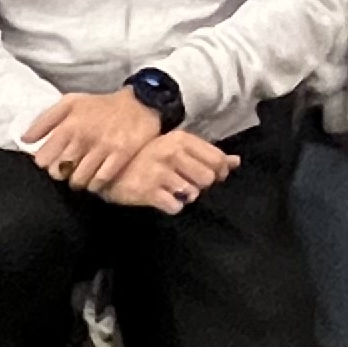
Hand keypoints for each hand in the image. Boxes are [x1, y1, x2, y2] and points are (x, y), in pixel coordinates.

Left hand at [23, 88, 167, 194]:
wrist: (140, 103)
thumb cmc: (101, 106)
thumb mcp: (71, 103)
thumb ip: (45, 120)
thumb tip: (24, 140)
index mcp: (69, 124)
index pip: (44, 159)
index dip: (46, 163)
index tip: (54, 162)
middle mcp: (84, 137)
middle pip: (60, 172)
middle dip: (62, 173)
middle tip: (69, 169)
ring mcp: (103, 148)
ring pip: (78, 180)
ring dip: (78, 181)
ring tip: (83, 174)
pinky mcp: (120, 156)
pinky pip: (100, 182)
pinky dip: (95, 184)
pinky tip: (96, 178)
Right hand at [109, 129, 238, 214]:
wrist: (111, 170)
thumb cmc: (149, 158)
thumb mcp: (178, 149)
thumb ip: (208, 155)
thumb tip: (237, 162)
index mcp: (182, 139)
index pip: (218, 160)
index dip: (218, 173)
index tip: (208, 177)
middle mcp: (172, 152)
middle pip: (208, 179)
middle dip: (201, 186)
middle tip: (187, 184)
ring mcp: (159, 172)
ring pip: (193, 193)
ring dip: (186, 197)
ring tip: (173, 191)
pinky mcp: (148, 191)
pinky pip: (175, 207)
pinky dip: (173, 207)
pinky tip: (163, 199)